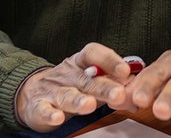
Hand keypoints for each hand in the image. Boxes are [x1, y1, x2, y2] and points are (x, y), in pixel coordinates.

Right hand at [14, 43, 137, 131]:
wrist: (33, 93)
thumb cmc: (71, 86)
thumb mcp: (92, 81)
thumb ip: (113, 86)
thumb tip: (137, 96)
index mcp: (80, 63)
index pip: (93, 53)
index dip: (109, 60)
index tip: (126, 71)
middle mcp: (68, 74)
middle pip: (86, 79)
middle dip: (103, 87)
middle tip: (119, 93)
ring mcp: (52, 90)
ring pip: (66, 95)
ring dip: (78, 100)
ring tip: (89, 105)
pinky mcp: (39, 106)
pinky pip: (44, 109)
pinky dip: (50, 114)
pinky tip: (57, 117)